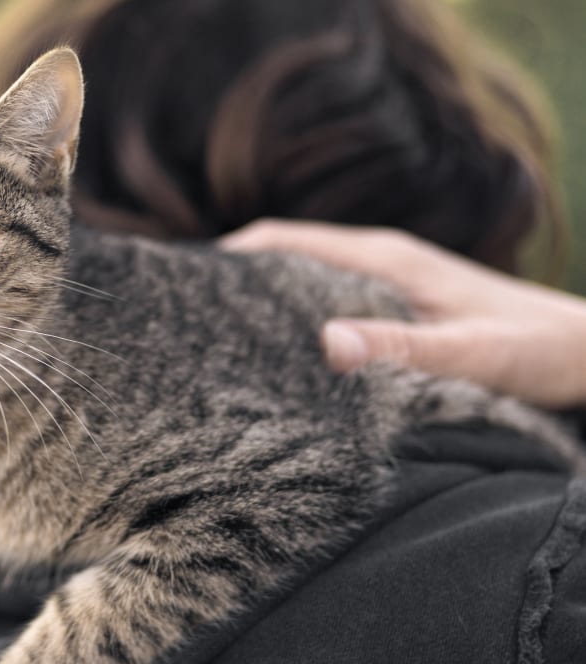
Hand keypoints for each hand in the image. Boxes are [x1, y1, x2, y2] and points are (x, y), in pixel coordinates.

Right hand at [221, 219, 585, 409]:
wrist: (585, 351)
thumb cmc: (536, 349)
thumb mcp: (472, 352)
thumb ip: (401, 346)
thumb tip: (325, 343)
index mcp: (385, 259)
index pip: (287, 241)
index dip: (233, 255)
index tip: (185, 283)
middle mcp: (379, 262)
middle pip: (287, 257)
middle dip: (238, 279)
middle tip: (189, 318)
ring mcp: (387, 283)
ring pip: (306, 280)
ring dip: (266, 300)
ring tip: (221, 339)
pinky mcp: (396, 307)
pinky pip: (330, 303)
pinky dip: (297, 318)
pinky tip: (284, 355)